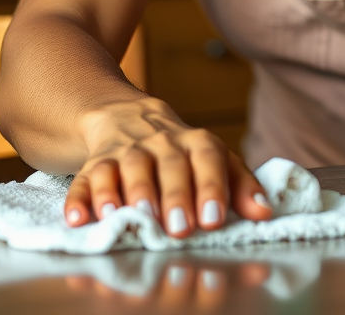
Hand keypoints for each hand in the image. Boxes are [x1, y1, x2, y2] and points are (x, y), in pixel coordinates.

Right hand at [63, 97, 271, 235]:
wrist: (128, 116)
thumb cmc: (181, 152)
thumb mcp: (214, 161)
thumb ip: (240, 186)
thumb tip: (264, 213)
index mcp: (195, 142)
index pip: (208, 158)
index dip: (211, 187)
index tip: (213, 219)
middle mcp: (161, 143)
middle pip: (169, 164)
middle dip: (174, 196)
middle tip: (179, 229)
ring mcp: (126, 151)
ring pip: (128, 165)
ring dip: (132, 192)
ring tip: (134, 216)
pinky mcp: (94, 162)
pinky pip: (85, 177)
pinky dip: (81, 198)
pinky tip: (80, 219)